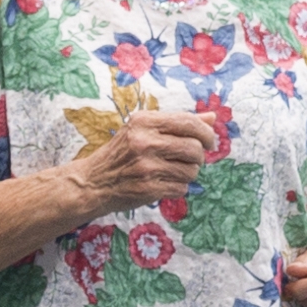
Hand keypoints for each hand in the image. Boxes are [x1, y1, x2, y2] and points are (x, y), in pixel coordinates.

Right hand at [60, 111, 212, 214]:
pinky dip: (178, 188)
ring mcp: (146, 167)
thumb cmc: (122, 153)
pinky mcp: (148, 189)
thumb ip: (178, 123)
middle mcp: (145, 142)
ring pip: (191, 171)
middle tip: (191, 160)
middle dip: (199, 157)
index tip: (209, 141)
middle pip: (195, 148)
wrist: (93, 182)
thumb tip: (212, 118)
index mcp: (144, 121)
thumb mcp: (143, 129)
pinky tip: (165, 184)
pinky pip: (181, 188)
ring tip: (174, 172)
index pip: (188, 122)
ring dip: (188, 174)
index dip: (206, 133)